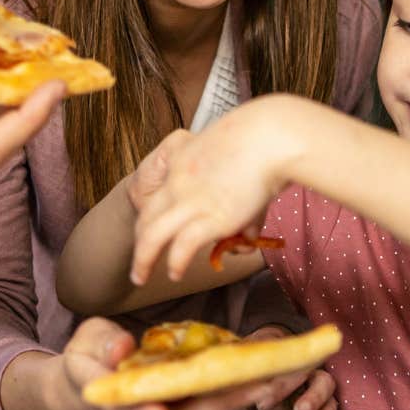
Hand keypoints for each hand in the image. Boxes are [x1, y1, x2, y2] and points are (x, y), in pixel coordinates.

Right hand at [11, 318, 278, 409]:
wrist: (81, 402)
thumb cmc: (87, 362)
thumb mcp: (85, 339)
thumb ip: (102, 342)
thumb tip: (121, 348)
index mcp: (97, 399)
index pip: (118, 408)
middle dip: (217, 402)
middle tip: (254, 384)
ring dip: (231, 400)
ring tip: (268, 377)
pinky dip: (226, 401)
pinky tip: (253, 381)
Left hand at [131, 98, 299, 284]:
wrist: (271, 133)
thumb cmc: (262, 139)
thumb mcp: (233, 151)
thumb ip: (232, 182)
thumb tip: (244, 228)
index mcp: (181, 159)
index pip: (154, 195)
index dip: (149, 219)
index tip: (151, 234)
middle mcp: (179, 182)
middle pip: (146, 219)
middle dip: (140, 246)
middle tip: (138, 264)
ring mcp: (192, 200)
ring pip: (152, 237)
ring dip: (143, 260)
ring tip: (140, 277)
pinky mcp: (212, 216)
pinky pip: (182, 247)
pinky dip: (175, 262)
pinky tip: (174, 272)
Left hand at [240, 325, 338, 409]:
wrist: (264, 378)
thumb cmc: (250, 365)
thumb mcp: (237, 359)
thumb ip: (231, 358)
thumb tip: (213, 353)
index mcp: (280, 343)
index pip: (278, 347)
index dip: (267, 362)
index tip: (255, 378)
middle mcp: (300, 358)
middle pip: (300, 365)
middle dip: (284, 385)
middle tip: (264, 405)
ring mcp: (313, 377)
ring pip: (324, 381)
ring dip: (314, 396)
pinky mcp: (320, 399)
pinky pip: (332, 403)